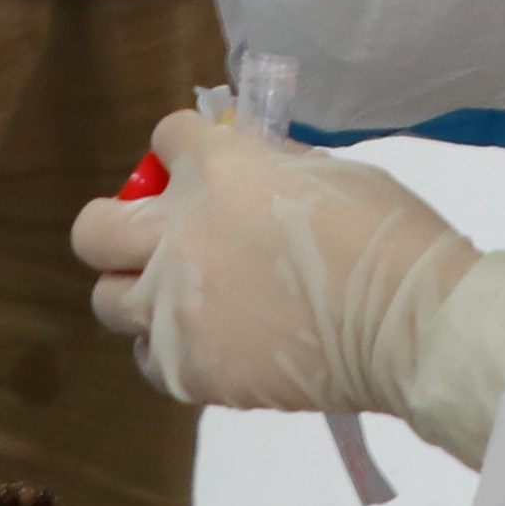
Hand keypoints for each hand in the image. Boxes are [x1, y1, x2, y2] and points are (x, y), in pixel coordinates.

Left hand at [69, 112, 477, 415]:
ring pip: (107, 299)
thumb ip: (266, 165)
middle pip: (93, 229)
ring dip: (137, 291)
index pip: (164, 138)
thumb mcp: (325, 169)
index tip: (200, 166)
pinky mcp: (189, 367)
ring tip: (178, 297)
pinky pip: (150, 357)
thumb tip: (244, 164)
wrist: (411, 324)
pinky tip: (208, 340)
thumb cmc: (386, 237)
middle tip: (148, 236)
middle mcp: (178, 235)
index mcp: (217, 170)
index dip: (183, 151)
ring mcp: (176, 307)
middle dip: (115, 225)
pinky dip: (170, 346)